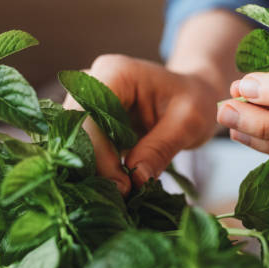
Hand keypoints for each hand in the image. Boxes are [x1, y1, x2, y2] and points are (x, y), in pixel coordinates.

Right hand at [63, 54, 218, 194]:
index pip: (89, 115)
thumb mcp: (188, 123)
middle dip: (94, 166)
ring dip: (93, 171)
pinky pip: (82, 149)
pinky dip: (97, 171)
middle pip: (75, 130)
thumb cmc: (194, 102)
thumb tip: (135, 179)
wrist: (193, 96)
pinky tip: (116, 187)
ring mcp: (86, 102)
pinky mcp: (88, 122)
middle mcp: (92, 83)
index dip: (98, 153)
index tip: (122, 186)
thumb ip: (160, 148)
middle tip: (122, 195)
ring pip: (74, 143)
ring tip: (121, 194)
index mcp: (115, 72)